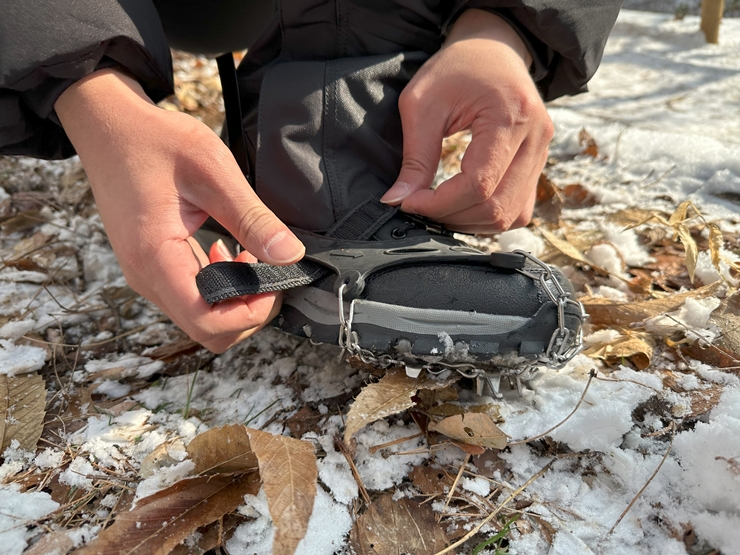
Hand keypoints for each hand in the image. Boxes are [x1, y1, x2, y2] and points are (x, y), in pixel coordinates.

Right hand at [55, 69, 304, 351]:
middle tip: (268, 269)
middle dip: (249, 310)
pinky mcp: (154, 268)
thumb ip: (251, 216)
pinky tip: (230, 252)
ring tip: (250, 255)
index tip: (274, 280)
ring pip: (202, 319)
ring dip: (236, 298)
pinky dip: (221, 287)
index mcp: (156, 258)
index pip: (207, 322)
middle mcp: (147, 278)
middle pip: (209, 332)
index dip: (250, 312)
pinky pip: (193, 299)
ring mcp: (148, 276)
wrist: (107, 127)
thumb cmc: (153, 140)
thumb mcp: (211, 169)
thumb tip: (291, 256)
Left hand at [380, 9, 552, 233]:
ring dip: (470, 222)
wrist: (493, 49)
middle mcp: (537, 138)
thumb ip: (415, 156)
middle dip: (452, 216)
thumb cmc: (456, 68)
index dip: (440, 204)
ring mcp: (543, 154)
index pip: (479, 184)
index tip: (409, 202)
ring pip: (510, 214)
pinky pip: (518, 209)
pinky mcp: (538, 165)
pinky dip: (488, 217)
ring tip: (439, 209)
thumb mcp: (423, 103)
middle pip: (497, 206)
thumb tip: (398, 200)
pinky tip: (462, 207)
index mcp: (511, 116)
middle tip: (420, 208)